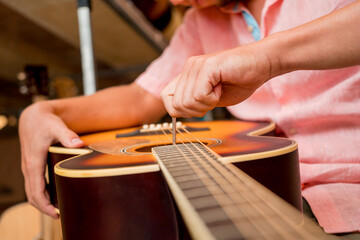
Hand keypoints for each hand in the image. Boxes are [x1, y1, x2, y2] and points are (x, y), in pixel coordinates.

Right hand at [19, 102, 83, 217]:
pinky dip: (41, 192)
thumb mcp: (56, 127)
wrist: (33, 116)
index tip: (56, 214)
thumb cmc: (45, 121)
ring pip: (32, 190)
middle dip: (44, 208)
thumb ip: (68, 135)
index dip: (45, 205)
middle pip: (32, 195)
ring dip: (42, 201)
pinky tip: (53, 193)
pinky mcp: (32, 164)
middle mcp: (29, 167)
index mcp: (34, 162)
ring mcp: (29, 166)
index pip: (36, 191)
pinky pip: (34, 184)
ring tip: (57, 208)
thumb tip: (79, 144)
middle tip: (59, 215)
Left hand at [161, 45, 275, 117]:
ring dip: (206, 104)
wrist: (262, 64)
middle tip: (213, 98)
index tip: (199, 108)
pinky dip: (213, 99)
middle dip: (196, 110)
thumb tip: (179, 112)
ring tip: (218, 90)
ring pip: (187, 102)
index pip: (166, 98)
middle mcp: (188, 68)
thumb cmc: (241, 80)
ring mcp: (196, 66)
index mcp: (188, 74)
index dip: (180, 111)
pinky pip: (200, 96)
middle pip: (176, 105)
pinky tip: (221, 87)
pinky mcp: (206, 67)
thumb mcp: (212, 97)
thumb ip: (195, 102)